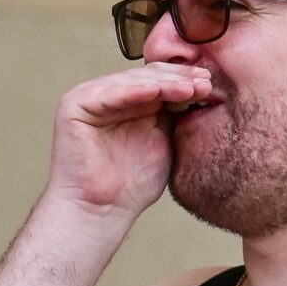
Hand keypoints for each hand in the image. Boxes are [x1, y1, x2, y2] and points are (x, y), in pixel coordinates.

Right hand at [46, 64, 212, 222]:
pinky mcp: (74, 105)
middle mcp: (110, 95)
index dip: (186, 80)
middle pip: (148, 76)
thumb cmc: (133, 183)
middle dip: (179, 78)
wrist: (105, 209)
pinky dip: (133, 91)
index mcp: (130, 101)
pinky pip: (108, 94)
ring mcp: (91, 98)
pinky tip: (156, 91)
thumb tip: (202, 87)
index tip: (211, 83)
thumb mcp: (165, 139)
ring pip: (132, 81)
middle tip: (205, 81)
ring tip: (189, 87)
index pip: (161, 80)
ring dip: (163, 83)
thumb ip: (176, 112)